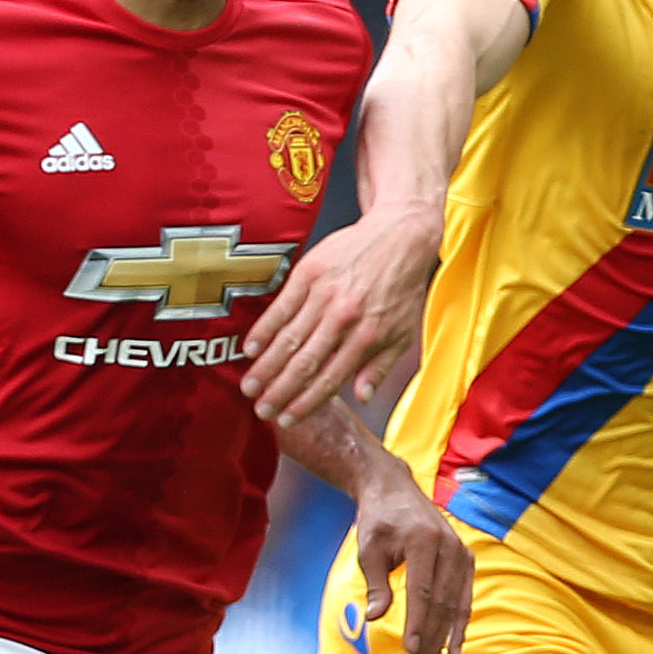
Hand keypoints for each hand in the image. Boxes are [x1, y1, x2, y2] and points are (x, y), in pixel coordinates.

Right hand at [247, 206, 437, 422]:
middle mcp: (344, 319)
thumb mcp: (403, 332)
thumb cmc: (403, 286)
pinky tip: (250, 348)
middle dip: (279, 392)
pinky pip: (280, 306)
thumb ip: (379, 367)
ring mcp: (324, 295)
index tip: (287, 419)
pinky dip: (264, 329)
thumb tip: (362, 398)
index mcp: (367, 337)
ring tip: (249, 387)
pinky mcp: (309, 273)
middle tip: (261, 410)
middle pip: (304, 364)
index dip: (305, 403)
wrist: (400, 234)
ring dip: (266, 366)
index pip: (329, 380)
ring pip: (288, 339)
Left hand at [349, 462, 476, 653]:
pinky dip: (459, 623)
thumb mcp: (369, 550)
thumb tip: (375, 618)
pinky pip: (464, 597)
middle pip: (440, 603)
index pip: (422, 592)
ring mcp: (461, 553)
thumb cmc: (378, 521)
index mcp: (424, 541)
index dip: (416, 624)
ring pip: (455, 603)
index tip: (409, 650)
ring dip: (443, 637)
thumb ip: (376, 584)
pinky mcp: (466, 559)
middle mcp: (449, 546)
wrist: (395, 491)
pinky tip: (452, 647)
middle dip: (428, 638)